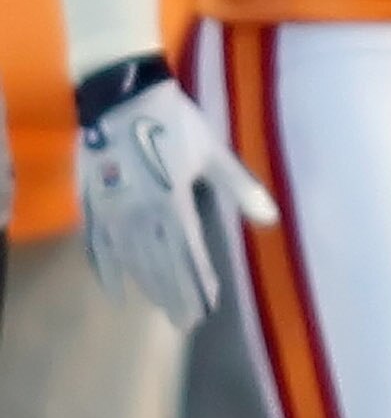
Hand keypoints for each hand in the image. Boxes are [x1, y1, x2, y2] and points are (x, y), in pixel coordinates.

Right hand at [75, 60, 277, 331]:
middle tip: (188, 323)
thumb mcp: (213, 152)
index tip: (210, 306)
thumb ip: (239, 188)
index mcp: (175, 201)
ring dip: (148, 288)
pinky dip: (106, 273)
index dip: (199, 282)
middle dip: (176, 295)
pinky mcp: (92, 204)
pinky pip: (96, 248)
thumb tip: (272, 219)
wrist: (120, 94)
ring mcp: (113, 211)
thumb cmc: (174, 120)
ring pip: (132, 261)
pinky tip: (116, 295)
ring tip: (163, 311)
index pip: (189, 254)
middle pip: (160, 265)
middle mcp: (142, 213)